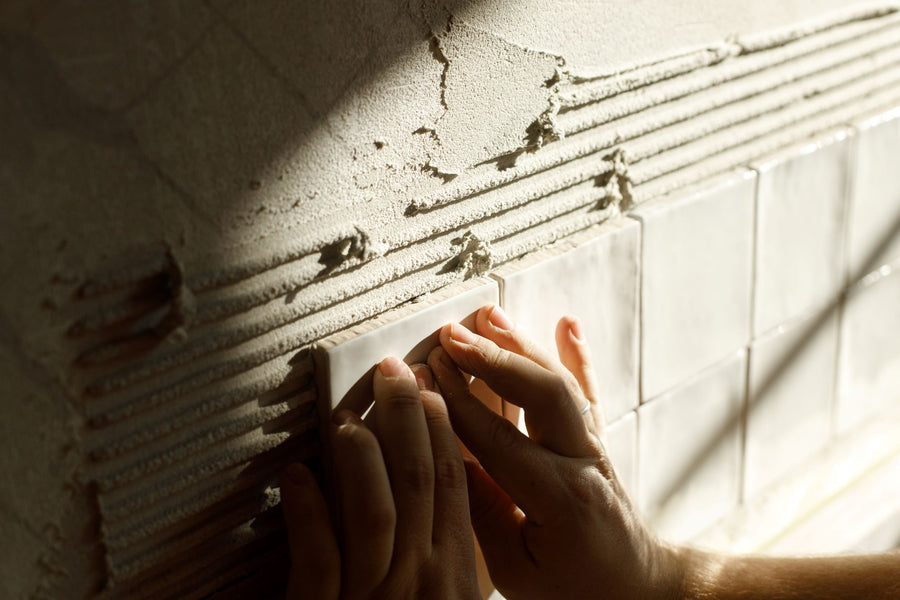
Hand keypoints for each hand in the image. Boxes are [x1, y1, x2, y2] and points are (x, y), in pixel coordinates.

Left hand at [280, 356, 480, 599]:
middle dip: (404, 416)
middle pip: (417, 480)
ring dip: (360, 456)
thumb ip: (442, 544)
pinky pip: (319, 556)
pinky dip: (307, 511)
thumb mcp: (441, 591)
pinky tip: (296, 474)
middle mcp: (419, 579)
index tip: (427, 386)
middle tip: (390, 372)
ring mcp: (373, 596)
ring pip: (375, 511)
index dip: (440, 426)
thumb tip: (439, 472)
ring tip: (343, 419)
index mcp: (453, 571)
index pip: (453, 481)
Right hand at [428, 305, 684, 599]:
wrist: (636, 590)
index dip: (458, 404)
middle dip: (492, 359)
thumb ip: (482, 513)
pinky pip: (589, 391)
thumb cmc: (574, 590)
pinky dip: (576, 356)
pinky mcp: (598, 442)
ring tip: (488, 315)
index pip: (498, 439)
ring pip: (561, 383)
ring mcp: (595, 447)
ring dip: (523, 345)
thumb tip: (448, 459)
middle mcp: (583, 462)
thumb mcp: (516, 571)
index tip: (424, 374)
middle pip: (541, 393)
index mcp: (559, 498)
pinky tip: (567, 324)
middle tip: (450, 336)